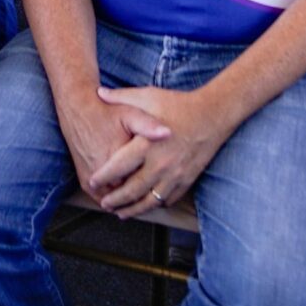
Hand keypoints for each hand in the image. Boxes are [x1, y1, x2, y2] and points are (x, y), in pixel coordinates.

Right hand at [54, 88, 171, 198]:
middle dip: (143, 197)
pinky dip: (114, 201)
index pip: (142, 183)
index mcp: (118, 159)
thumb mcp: (130, 114)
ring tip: (143, 200)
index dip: (155, 185)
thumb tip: (168, 133)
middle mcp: (102, 174)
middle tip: (158, 195)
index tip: (166, 183)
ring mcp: (92, 180)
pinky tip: (125, 199)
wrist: (77, 110)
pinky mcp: (85, 181)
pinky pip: (101, 199)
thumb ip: (148, 125)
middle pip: (129, 195)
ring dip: (127, 203)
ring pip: (115, 202)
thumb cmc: (106, 112)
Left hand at [88, 85, 228, 218]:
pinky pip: (167, 200)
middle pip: (131, 190)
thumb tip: (99, 92)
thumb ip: (121, 97)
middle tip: (104, 203)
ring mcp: (175, 175)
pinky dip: (155, 205)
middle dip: (115, 200)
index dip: (103, 177)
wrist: (213, 115)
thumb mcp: (148, 96)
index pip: (118, 167)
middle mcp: (160, 164)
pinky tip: (147, 205)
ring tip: (121, 213)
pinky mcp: (187, 180)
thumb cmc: (178, 105)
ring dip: (133, 209)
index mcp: (146, 144)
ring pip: (149, 201)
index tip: (92, 181)